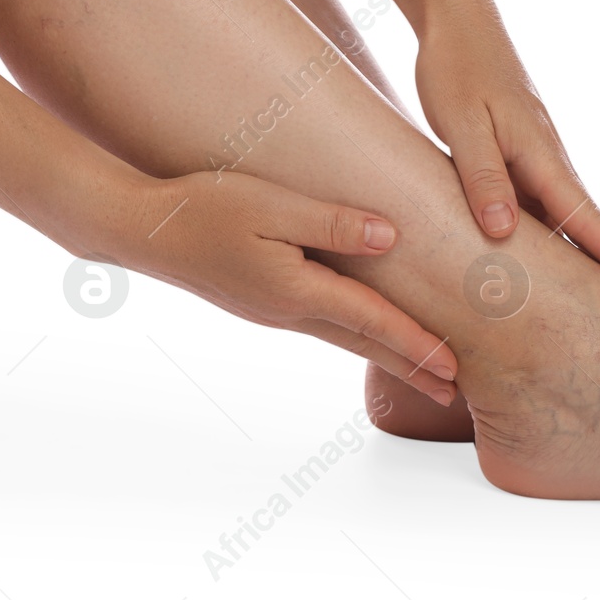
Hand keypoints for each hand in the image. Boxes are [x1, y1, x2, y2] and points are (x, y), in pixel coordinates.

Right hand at [105, 169, 459, 404]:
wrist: (145, 232)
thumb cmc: (206, 208)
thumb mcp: (272, 205)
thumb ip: (332, 222)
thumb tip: (389, 238)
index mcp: (297, 290)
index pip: (371, 323)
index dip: (416, 344)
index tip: (454, 369)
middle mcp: (289, 310)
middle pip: (364, 344)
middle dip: (411, 367)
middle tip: (453, 394)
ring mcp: (273, 311)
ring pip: (343, 338)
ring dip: (385, 354)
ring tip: (421, 369)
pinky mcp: (262, 301)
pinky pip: (322, 325)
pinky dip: (354, 335)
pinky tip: (361, 332)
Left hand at [413, 0, 599, 296]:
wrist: (458, 17)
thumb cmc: (456, 67)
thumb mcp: (461, 125)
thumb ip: (482, 176)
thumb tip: (503, 232)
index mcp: (539, 155)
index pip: (586, 218)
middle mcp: (546, 159)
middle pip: (587, 224)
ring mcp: (534, 155)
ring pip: (564, 216)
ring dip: (589, 253)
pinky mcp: (517, 151)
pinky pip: (539, 203)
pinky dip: (552, 233)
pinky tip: (548, 254)